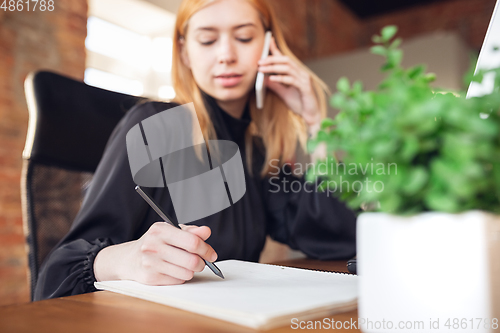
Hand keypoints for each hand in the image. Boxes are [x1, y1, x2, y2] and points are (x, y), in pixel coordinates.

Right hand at [94, 223, 216, 284]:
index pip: (192, 241)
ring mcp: (151, 263)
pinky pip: (178, 281)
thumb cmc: (154, 243)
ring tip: (184, 265)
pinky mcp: (150, 278)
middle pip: (192, 260)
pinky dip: (180, 277)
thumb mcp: (170, 231)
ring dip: (190, 271)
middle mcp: (153, 246)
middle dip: (201, 263)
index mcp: (160, 230)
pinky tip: (173, 271)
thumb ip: (190, 231)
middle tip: (201, 262)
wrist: (128, 259)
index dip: (206, 249)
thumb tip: (206, 231)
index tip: (211, 254)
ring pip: (187, 273)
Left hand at [257, 37, 320, 130]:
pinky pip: (292, 80)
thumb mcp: (283, 93)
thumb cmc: (299, 104)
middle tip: (259, 61)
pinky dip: (281, 78)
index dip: (276, 49)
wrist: (310, 116)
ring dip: (273, 68)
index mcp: (296, 73)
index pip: (284, 58)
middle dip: (271, 59)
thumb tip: (263, 79)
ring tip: (262, 69)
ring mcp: (304, 80)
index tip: (268, 40)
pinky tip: (272, 78)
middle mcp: (301, 73)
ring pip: (288, 68)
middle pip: (286, 60)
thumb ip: (275, 85)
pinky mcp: (305, 88)